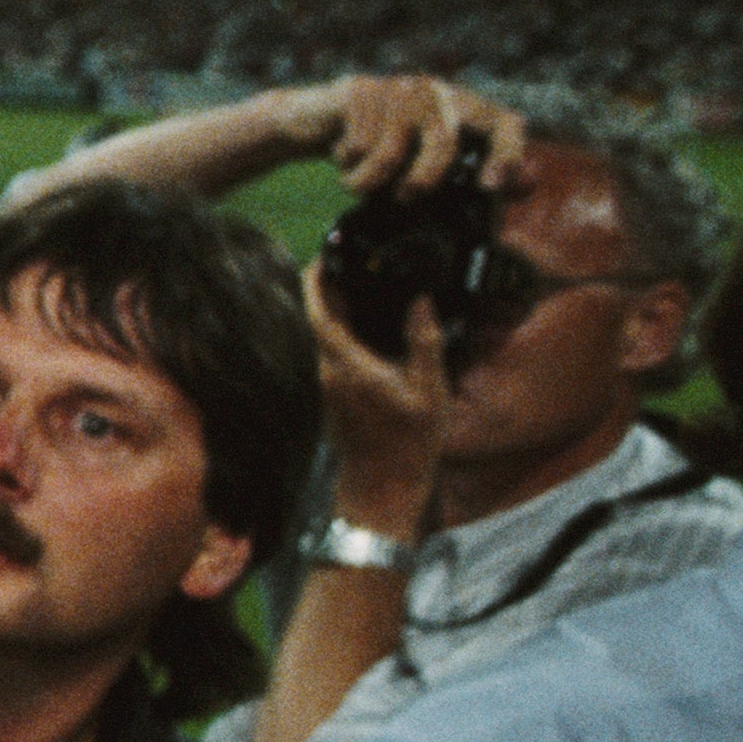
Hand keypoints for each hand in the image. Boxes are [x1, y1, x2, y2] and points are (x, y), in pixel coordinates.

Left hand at [302, 257, 452, 518]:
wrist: (382, 486)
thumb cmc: (410, 441)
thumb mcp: (430, 390)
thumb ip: (424, 342)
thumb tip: (421, 300)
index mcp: (346, 365)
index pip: (317, 312)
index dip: (316, 279)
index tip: (327, 255)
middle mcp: (325, 371)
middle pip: (312, 316)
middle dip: (323, 285)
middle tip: (346, 259)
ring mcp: (322, 382)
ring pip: (316, 332)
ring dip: (329, 306)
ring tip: (357, 281)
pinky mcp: (327, 392)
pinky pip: (325, 348)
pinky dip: (336, 327)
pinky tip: (361, 319)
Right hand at [310, 74, 521, 196]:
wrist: (313, 119)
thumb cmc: (377, 147)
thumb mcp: (424, 163)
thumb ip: (473, 173)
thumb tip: (528, 184)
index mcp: (462, 108)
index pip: (505, 124)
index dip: (506, 155)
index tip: (489, 187)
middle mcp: (437, 91)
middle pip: (446, 140)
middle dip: (423, 179)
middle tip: (404, 198)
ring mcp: (398, 87)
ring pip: (396, 148)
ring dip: (371, 181)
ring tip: (358, 186)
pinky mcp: (359, 90)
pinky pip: (360, 144)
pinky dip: (348, 166)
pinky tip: (342, 161)